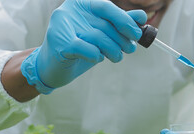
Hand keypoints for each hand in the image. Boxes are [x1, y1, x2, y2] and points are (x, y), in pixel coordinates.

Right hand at [21, 0, 146, 93]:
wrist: (51, 67)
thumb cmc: (80, 47)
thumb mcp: (101, 33)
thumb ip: (119, 23)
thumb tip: (141, 16)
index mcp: (79, 3)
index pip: (107, 7)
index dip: (125, 20)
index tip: (137, 33)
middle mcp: (68, 11)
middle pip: (104, 24)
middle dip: (122, 39)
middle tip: (130, 49)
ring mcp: (62, 27)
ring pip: (98, 38)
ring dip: (113, 51)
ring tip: (116, 57)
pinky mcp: (60, 44)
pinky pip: (89, 50)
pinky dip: (97, 56)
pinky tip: (97, 58)